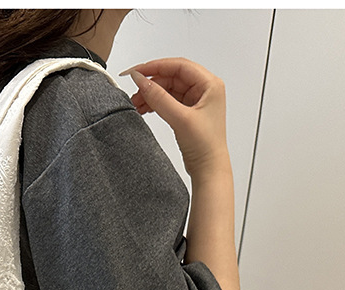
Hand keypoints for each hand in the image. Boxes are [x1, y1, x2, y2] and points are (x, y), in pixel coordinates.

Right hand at [120, 57, 229, 178]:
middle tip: (134, 92)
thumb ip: (159, 98)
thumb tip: (141, 80)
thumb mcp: (180, 118)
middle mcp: (204, 89)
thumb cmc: (205, 146)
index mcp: (209, 84)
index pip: (178, 66)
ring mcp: (196, 100)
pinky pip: (168, 100)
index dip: (155, 67)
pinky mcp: (188, 112)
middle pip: (172, 76)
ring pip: (168, 89)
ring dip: (151, 94)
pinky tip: (145, 108)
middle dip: (151, 84)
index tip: (136, 72)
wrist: (208, 169)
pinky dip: (155, 103)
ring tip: (137, 103)